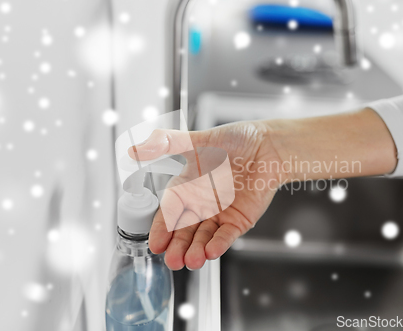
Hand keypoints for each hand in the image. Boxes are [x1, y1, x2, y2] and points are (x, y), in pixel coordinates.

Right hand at [128, 109, 395, 270]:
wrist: (269, 146)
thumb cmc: (235, 140)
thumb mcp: (198, 141)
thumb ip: (167, 144)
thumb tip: (133, 150)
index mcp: (186, 187)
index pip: (169, 212)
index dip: (161, 229)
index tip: (154, 244)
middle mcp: (200, 204)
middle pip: (184, 231)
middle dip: (177, 247)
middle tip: (172, 261)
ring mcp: (219, 214)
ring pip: (203, 237)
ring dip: (196, 250)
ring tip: (192, 262)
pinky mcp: (238, 220)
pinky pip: (226, 235)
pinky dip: (219, 244)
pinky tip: (212, 251)